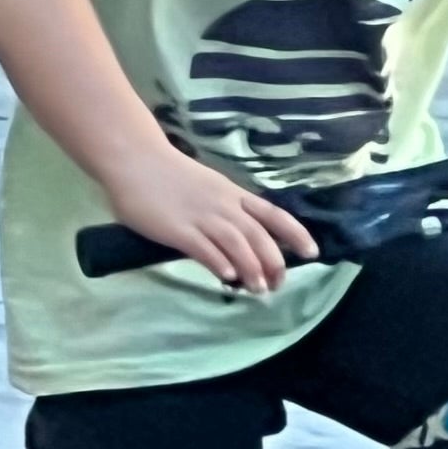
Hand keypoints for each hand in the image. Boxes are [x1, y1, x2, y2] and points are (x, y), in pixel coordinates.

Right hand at [103, 151, 317, 295]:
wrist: (135, 159)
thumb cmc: (168, 173)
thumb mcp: (208, 187)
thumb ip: (223, 210)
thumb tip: (239, 239)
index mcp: (233, 194)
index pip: (274, 215)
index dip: (296, 234)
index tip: (312, 253)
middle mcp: (223, 206)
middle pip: (259, 236)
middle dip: (274, 262)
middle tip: (277, 284)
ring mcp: (201, 217)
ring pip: (237, 245)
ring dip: (252, 269)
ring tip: (258, 289)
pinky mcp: (177, 229)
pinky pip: (204, 249)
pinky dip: (220, 263)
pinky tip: (228, 277)